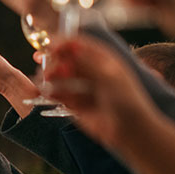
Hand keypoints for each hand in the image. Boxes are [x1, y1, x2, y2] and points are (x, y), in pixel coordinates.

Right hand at [45, 36, 154, 150]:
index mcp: (102, 59)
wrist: (129, 130)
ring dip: (50, 77)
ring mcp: (81, 87)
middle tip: (45, 66)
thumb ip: (88, 61)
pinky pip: (58, 94)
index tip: (50, 45)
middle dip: (53, 61)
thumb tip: (68, 47)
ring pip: (59, 76)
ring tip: (45, 81)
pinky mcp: (75, 103)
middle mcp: (90, 71)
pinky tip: (47, 92)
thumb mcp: (109, 76)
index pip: (78, 44)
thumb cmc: (127, 101)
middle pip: (65, 59)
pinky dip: (51, 92)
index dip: (63, 43)